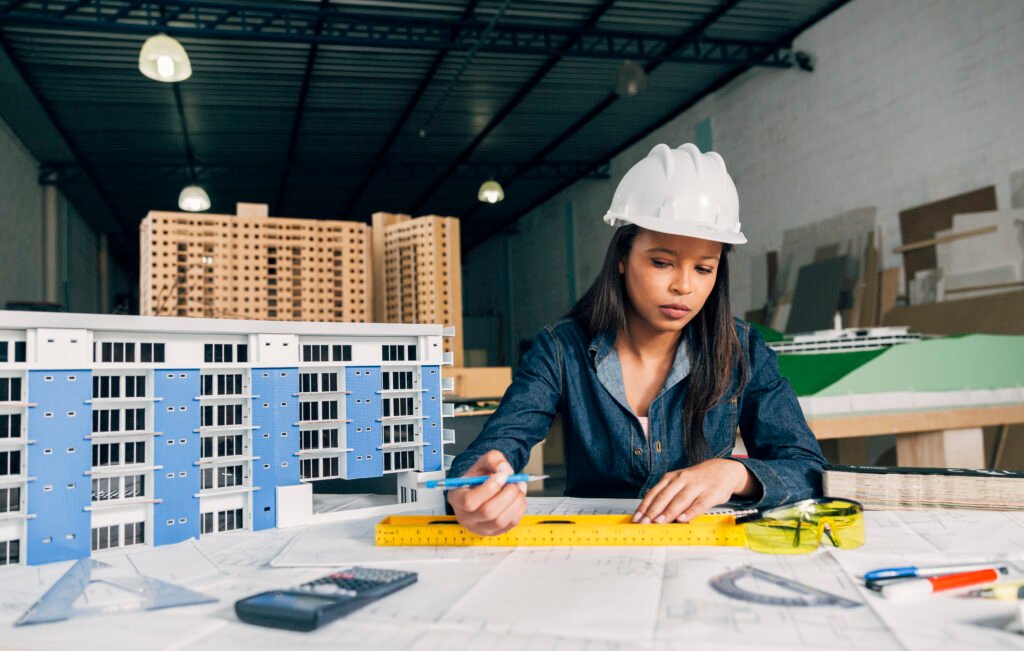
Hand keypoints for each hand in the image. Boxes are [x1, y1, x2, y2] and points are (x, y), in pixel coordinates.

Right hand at [447, 450, 527, 535]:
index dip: (489, 488)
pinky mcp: (493, 532)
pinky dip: (519, 509)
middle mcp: (465, 517)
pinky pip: (510, 525)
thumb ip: (493, 459)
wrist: (482, 488)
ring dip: (515, 502)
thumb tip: (505, 470)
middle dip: (506, 495)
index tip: (502, 476)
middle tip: (514, 482)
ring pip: (500, 521)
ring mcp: (479, 527)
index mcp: (456, 498)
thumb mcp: (482, 462)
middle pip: (487, 512)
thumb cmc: (479, 477)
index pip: (469, 501)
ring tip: (518, 488)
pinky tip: (518, 498)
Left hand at [632, 459, 753, 523]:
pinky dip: (690, 512)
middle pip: (665, 497)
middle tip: (644, 523)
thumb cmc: (697, 479)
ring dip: (668, 512)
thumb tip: (649, 510)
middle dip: (653, 511)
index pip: (654, 493)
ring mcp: (696, 486)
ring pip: (680, 500)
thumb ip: (666, 494)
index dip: (644, 506)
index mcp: (671, 478)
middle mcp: (682, 480)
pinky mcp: (711, 493)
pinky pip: (699, 504)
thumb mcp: (679, 481)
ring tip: (659, 522)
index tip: (636, 518)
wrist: (724, 469)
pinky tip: (682, 520)